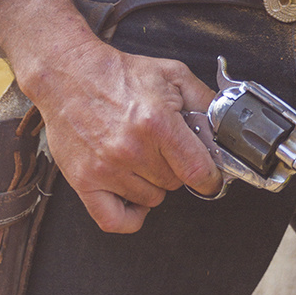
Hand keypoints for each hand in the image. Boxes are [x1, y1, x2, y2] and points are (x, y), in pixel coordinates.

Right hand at [36, 39, 222, 232]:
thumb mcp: (171, 74)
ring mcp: (106, 168)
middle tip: (164, 148)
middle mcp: (132, 149)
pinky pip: (114, 220)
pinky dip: (130, 216)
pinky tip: (134, 197)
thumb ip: (204, 99)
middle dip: (175, 167)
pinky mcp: (84, 181)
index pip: (197, 170)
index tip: (210, 177)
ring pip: (150, 199)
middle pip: (173, 183)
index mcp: (156, 122)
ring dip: (152, 184)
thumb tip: (226, 125)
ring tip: (142, 158)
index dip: (210, 177)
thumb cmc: (119, 74)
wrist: (69, 74)